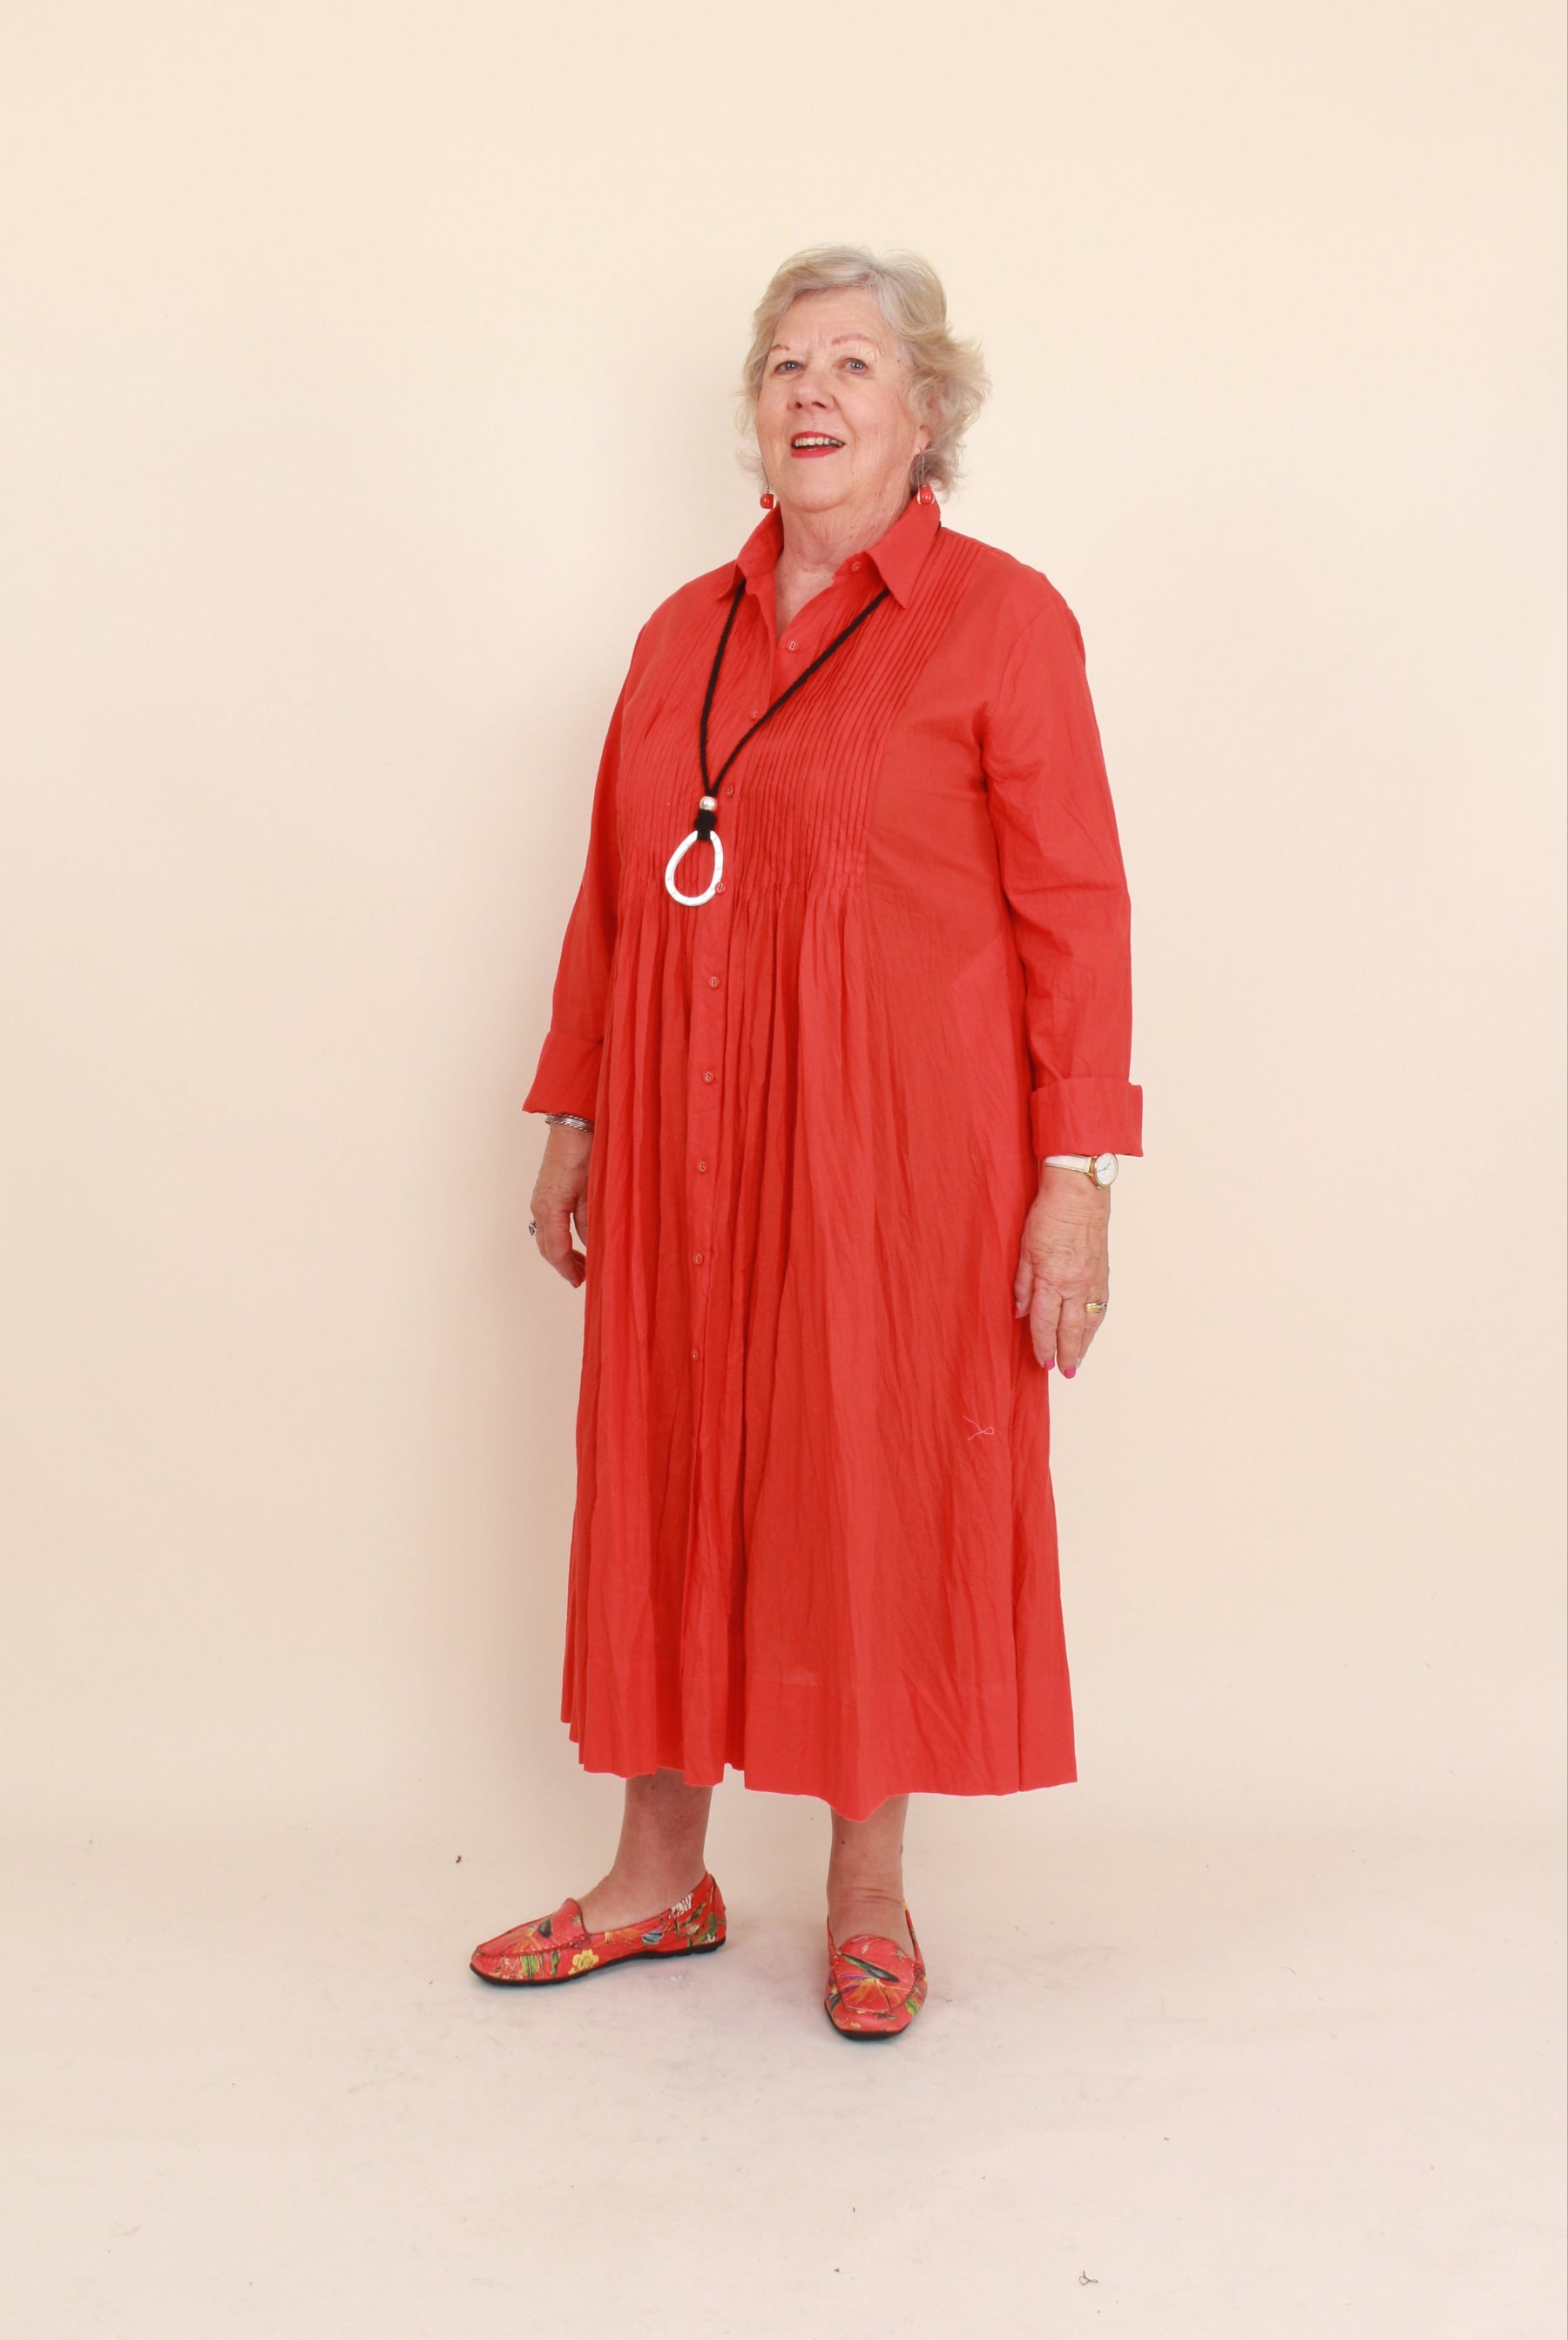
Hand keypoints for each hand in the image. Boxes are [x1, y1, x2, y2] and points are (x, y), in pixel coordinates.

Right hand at [530, 1124, 592, 1287]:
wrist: (574, 1123)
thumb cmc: (583, 1151)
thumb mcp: (592, 1190)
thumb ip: (590, 1220)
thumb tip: (593, 1246)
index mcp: (550, 1208)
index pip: (556, 1249)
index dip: (568, 1269)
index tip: (580, 1282)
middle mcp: (540, 1206)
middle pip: (547, 1247)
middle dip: (562, 1265)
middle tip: (581, 1278)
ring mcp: (540, 1199)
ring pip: (545, 1237)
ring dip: (560, 1253)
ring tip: (579, 1264)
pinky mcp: (546, 1193)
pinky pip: (548, 1224)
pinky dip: (559, 1238)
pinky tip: (573, 1240)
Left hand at [1013, 1166, 1110, 1372]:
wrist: (1081, 1193)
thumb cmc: (1050, 1214)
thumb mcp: (1024, 1249)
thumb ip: (1022, 1284)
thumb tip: (1019, 1312)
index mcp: (1052, 1280)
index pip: (1045, 1323)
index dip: (1042, 1345)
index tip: (1041, 1361)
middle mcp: (1075, 1285)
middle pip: (1071, 1330)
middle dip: (1066, 1354)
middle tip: (1064, 1373)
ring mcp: (1092, 1281)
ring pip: (1089, 1322)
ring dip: (1083, 1345)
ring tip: (1077, 1361)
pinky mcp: (1103, 1273)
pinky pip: (1100, 1307)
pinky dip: (1095, 1324)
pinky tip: (1090, 1332)